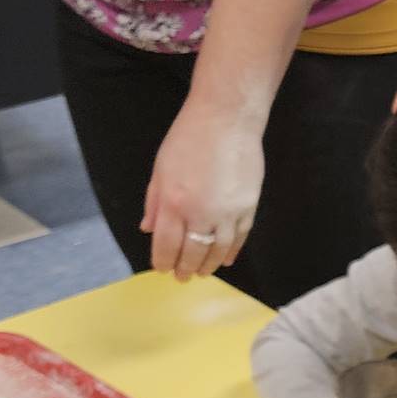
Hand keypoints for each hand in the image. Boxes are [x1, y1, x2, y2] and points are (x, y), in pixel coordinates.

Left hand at [141, 96, 264, 280]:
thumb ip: (154, 202)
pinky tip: (225, 259)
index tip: (162, 269)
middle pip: (192, 253)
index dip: (163, 261)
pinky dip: (231, 252)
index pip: (167, 245)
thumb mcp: (161, 169)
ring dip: (208, 265)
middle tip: (182, 277)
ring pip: (218, 251)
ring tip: (202, 272)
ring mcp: (228, 213)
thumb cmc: (189, 138)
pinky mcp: (248, 208)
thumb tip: (148, 229)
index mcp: (174, 202)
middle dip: (185, 268)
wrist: (227, 120)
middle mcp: (201, 212)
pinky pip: (239, 238)